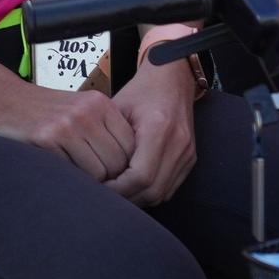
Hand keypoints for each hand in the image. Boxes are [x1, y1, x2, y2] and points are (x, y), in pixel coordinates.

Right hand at [0, 78, 136, 181]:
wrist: (5, 99)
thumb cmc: (46, 111)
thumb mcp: (81, 109)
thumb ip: (103, 130)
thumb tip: (128, 167)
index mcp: (101, 104)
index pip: (130, 145)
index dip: (125, 166)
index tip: (114, 177)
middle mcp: (88, 112)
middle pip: (117, 161)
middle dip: (110, 179)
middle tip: (99, 188)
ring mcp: (68, 125)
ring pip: (98, 172)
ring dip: (91, 184)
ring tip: (80, 184)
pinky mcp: (47, 139)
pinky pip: (71, 173)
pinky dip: (70, 181)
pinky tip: (62, 176)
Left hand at [104, 57, 198, 206]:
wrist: (172, 78)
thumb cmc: (140, 92)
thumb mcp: (117, 109)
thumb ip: (106, 141)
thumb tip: (89, 172)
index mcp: (159, 128)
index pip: (140, 176)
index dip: (118, 189)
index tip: (98, 188)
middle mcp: (178, 142)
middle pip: (152, 190)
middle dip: (126, 199)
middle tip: (103, 196)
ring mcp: (187, 152)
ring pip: (161, 193)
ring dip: (138, 199)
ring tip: (116, 193)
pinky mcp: (190, 158)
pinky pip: (169, 188)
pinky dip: (150, 192)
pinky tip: (133, 187)